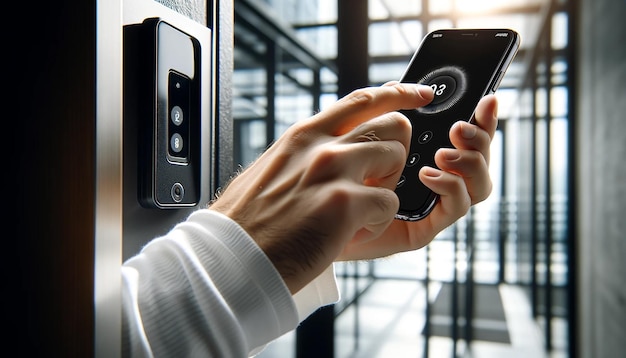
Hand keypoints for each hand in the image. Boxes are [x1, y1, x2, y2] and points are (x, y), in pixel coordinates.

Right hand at [209, 83, 433, 293]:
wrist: (232, 258)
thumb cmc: (253, 223)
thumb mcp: (277, 169)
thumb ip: (310, 152)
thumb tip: (340, 143)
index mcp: (304, 135)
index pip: (362, 99)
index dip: (398, 94)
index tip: (421, 95)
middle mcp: (320, 144)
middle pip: (393, 126)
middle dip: (395, 157)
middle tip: (372, 185)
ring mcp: (332, 169)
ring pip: (396, 162)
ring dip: (384, 192)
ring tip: (353, 216)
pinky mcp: (344, 202)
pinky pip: (389, 204)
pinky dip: (375, 225)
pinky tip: (346, 235)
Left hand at [338, 91, 498, 260]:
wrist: (311, 221)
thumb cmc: (333, 176)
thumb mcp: (357, 135)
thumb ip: (382, 110)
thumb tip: (409, 88)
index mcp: (426, 153)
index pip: (468, 134)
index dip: (484, 117)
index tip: (487, 98)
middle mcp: (436, 177)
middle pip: (480, 157)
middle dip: (480, 137)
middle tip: (458, 128)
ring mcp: (432, 203)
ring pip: (478, 184)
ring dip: (470, 163)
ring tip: (444, 154)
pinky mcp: (423, 227)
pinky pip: (456, 208)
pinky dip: (450, 187)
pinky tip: (427, 175)